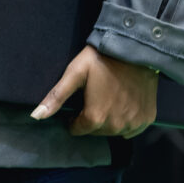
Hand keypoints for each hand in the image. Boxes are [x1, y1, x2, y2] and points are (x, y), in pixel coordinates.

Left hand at [31, 46, 158, 136]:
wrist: (135, 50)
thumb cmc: (100, 60)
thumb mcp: (74, 74)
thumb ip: (56, 97)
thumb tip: (36, 117)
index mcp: (96, 117)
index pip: (78, 130)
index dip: (73, 119)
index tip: (76, 107)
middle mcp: (116, 126)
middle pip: (96, 131)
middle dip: (90, 120)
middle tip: (91, 100)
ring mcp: (134, 124)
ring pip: (114, 131)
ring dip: (108, 122)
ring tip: (106, 101)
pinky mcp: (148, 119)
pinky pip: (132, 130)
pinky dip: (125, 122)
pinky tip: (122, 106)